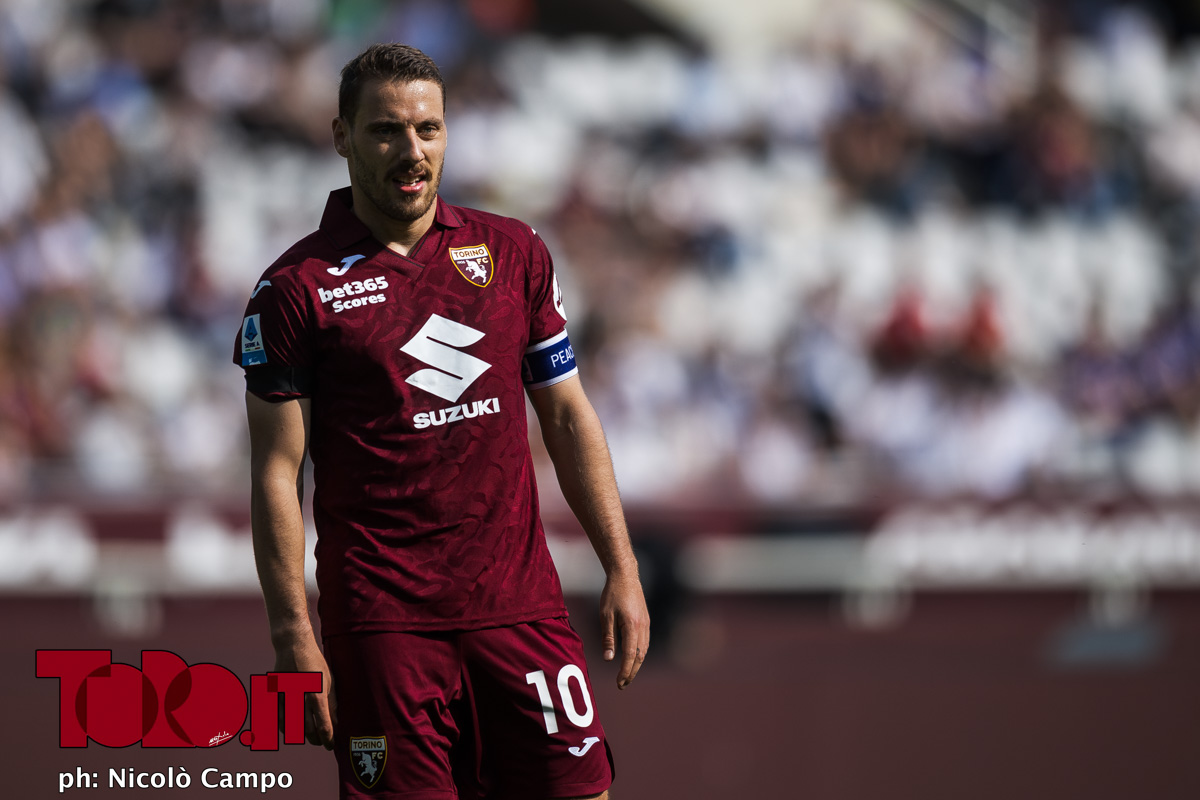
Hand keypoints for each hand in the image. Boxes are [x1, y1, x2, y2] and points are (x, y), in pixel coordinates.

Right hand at [273, 636, 336, 748]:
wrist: (293, 646)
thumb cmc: (316, 663)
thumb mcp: (330, 681)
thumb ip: (332, 703)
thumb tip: (337, 722)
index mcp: (317, 695)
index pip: (324, 726)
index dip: (328, 739)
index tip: (331, 745)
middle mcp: (300, 699)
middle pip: (308, 730)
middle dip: (316, 739)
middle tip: (322, 742)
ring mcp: (286, 698)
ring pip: (292, 727)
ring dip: (301, 735)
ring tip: (310, 737)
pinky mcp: (275, 696)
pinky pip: (279, 718)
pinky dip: (285, 728)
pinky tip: (291, 731)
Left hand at [599, 569, 649, 689]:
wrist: (625, 575)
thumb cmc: (612, 594)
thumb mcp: (605, 616)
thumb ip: (608, 638)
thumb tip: (609, 659)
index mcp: (632, 626)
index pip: (630, 655)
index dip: (625, 671)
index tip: (619, 682)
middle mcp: (643, 627)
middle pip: (640, 656)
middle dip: (632, 672)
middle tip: (622, 684)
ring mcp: (646, 623)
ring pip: (644, 650)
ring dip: (637, 664)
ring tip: (627, 674)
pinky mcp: (646, 620)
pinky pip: (645, 642)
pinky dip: (640, 653)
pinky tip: (633, 657)